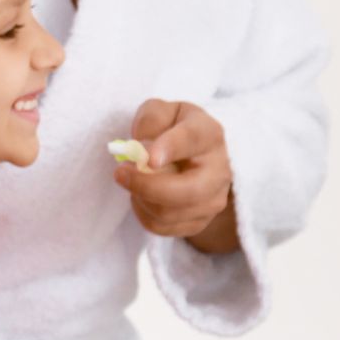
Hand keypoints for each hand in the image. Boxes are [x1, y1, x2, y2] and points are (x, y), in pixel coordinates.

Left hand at [114, 99, 237, 250]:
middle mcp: (219, 170)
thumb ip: (151, 120)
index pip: (191, 140)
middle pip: (186, 191)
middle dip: (147, 186)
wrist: (197, 156)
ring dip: (140, 198)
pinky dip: (143, 214)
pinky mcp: (200, 222)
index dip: (170, 149)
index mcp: (209, 134)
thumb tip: (141, 149)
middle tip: (120, 173)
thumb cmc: (175, 130)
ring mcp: (213, 200)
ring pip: (169, 213)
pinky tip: (142, 197)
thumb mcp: (162, 112)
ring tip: (132, 181)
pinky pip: (162, 227)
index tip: (150, 159)